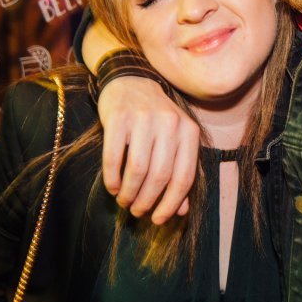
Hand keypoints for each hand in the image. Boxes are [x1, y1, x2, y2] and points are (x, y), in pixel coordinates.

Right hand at [98, 76, 198, 223]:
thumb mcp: (175, 140)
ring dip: (129, 193)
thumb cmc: (155, 119)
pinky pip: (114, 156)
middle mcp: (170, 124)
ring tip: (124, 201)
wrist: (131, 82)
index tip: (158, 219)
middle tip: (137, 212)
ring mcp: (144, 119)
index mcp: (189, 131)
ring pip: (138, 169)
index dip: (171, 204)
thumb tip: (181, 210)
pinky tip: (112, 187)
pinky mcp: (118, 117)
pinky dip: (112, 178)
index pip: (184, 177)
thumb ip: (180, 171)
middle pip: (160, 176)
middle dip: (147, 201)